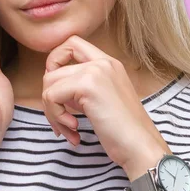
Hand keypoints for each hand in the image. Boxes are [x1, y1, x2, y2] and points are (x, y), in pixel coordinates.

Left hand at [42, 35, 168, 171]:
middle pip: (54, 67)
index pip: (71, 44)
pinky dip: (56, 117)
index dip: (55, 63)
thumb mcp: (102, 100)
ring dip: (52, 111)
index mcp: (108, 63)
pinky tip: (74, 130)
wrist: (140, 146)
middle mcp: (102, 62)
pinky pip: (51, 96)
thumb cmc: (123, 132)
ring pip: (49, 83)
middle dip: (49, 96)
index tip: (59, 91)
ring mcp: (95, 72)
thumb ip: (81, 88)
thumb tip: (52, 89)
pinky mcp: (87, 86)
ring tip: (68, 129)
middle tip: (60, 118)